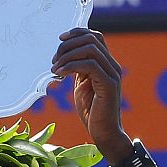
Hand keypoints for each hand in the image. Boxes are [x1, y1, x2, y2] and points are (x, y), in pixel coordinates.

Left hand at [51, 28, 127, 154]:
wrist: (104, 133)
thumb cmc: (92, 112)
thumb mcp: (82, 85)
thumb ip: (78, 69)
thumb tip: (64, 56)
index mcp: (106, 64)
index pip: (95, 37)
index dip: (77, 33)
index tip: (60, 40)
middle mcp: (112, 66)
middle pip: (91, 39)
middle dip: (68, 45)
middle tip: (54, 60)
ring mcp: (112, 74)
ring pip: (90, 49)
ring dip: (68, 55)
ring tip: (55, 68)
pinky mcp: (109, 84)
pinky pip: (90, 65)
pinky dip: (71, 66)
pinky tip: (60, 74)